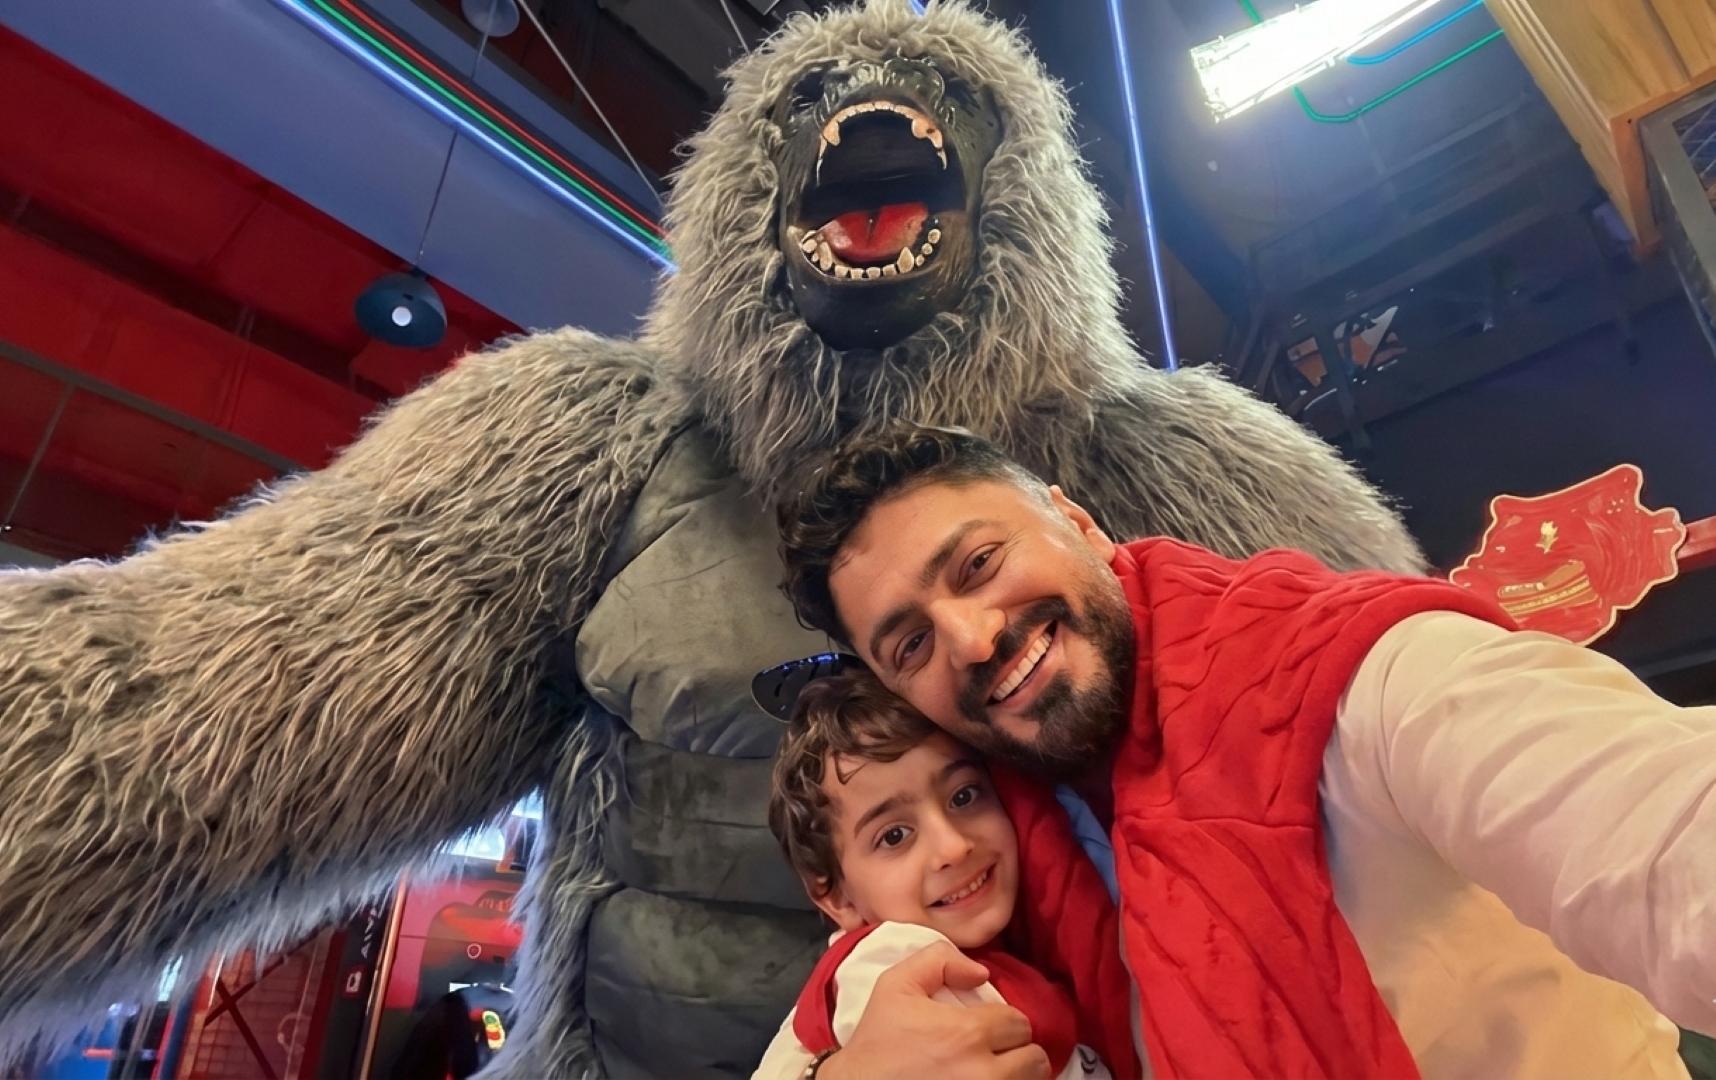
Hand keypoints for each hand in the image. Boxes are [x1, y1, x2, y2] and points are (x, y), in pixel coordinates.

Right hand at [817, 940, 1051, 1079]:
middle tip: (995, 1050)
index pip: (1020, 1023)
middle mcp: (983, 1073)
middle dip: (1017, 1051)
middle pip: (1034, 1060)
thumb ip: (939, 960)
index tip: (987, 1026)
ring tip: (992, 1069)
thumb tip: (979, 973)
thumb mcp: (896, 984)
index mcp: (968, 1033)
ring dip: (1017, 1075)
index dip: (1004, 1021)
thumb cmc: (878, 1041)